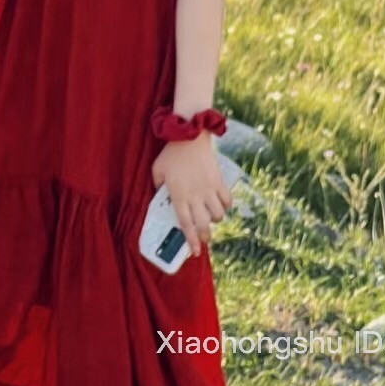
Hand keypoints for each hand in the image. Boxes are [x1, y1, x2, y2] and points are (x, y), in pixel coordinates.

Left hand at [150, 136, 232, 259]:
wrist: (189, 134)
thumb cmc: (170, 152)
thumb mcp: (157, 170)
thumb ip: (157, 186)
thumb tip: (160, 196)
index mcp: (179, 195)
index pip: (186, 224)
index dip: (191, 240)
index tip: (195, 252)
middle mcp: (195, 196)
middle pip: (203, 224)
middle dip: (205, 236)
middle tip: (204, 238)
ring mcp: (209, 189)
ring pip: (218, 215)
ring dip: (215, 219)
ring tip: (211, 216)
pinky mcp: (219, 180)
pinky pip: (227, 199)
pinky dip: (226, 205)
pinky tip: (221, 203)